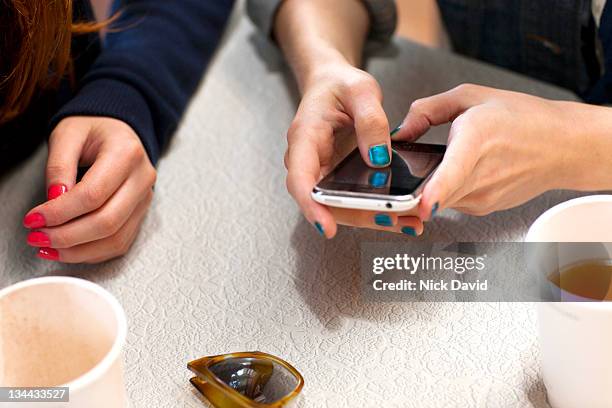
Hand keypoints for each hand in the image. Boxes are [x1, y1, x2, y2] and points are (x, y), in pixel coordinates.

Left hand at [23, 116, 155, 262]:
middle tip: (37, 237)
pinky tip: (69, 250)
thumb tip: (54, 202)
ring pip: (116, 238)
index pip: (93, 194)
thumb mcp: (67, 134)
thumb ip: (58, 166)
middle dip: (67, 236)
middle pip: (107, 221)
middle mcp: (142, 178)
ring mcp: (145, 199)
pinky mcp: (141, 213)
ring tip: (48, 248)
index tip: (33, 219)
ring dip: (79, 250)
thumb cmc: (94, 129)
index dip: (60, 212)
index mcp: (126, 153)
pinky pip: (120, 242)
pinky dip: (92, 252)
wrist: (119, 129)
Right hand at [284, 62, 423, 237]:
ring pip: (340, 206)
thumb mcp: (360, 90)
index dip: (312, 205)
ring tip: (409, 222)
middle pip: (323, 201)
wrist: (331, 83)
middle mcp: (308, 161)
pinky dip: (376, 209)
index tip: (327, 226)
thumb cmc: (339, 85)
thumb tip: (378, 158)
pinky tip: (403, 214)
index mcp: (305, 138)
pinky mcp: (337, 178)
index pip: (300, 179)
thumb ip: (371, 121)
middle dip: (356, 216)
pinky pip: (352, 199)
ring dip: (371, 217)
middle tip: (391, 221)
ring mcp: (322, 172)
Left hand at [393, 84, 590, 217]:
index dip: (436, 191)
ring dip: (429, 186)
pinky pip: (452, 201)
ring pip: (439, 199)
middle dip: (411, 189)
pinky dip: (447, 189)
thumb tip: (398, 133)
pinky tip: (462, 172)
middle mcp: (481, 175)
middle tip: (394, 182)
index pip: (454, 172)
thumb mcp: (471, 97)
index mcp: (477, 140)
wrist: (563, 146)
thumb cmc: (521, 117)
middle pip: (434, 193)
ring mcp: (484, 197)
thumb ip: (426, 110)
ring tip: (443, 163)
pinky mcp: (484, 208)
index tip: (423, 204)